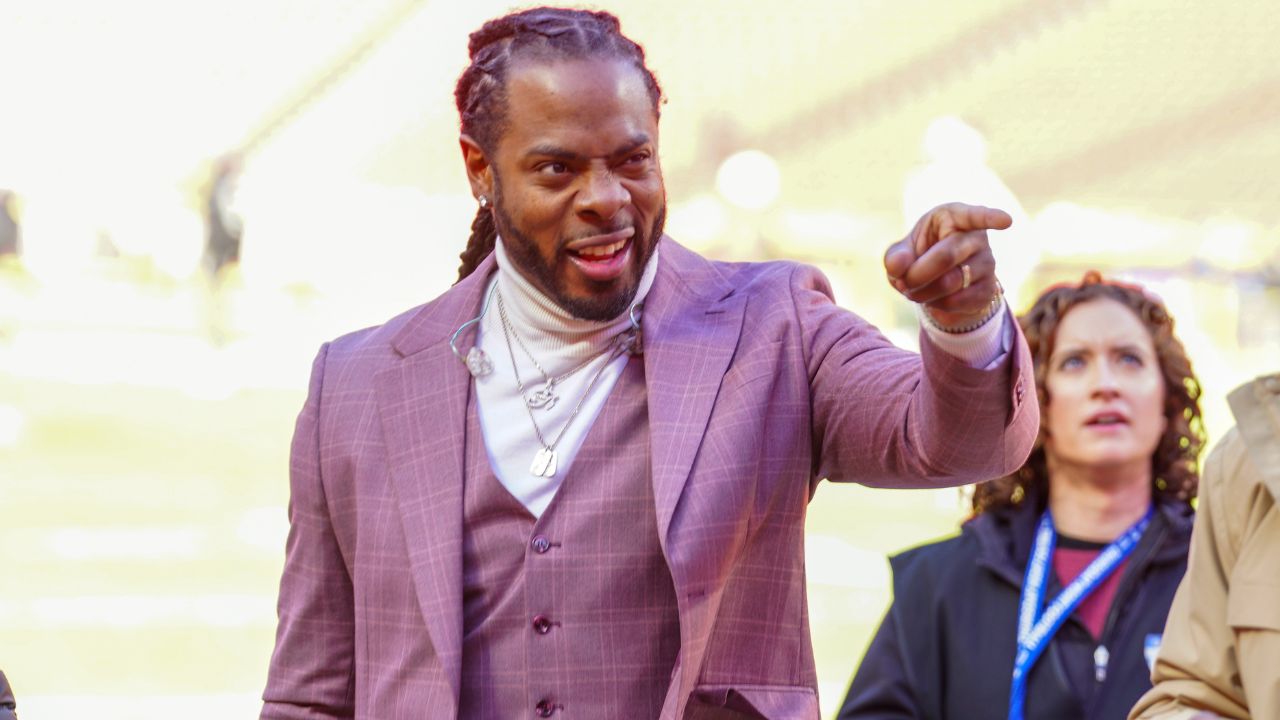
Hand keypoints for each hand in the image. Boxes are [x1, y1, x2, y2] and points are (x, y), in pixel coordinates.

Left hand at [884, 203, 1011, 328]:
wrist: (937, 283)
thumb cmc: (919, 256)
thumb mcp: (901, 253)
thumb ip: (895, 257)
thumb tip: (899, 266)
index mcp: (955, 217)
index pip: (975, 215)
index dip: (990, 218)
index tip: (1006, 221)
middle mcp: (977, 238)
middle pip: (946, 256)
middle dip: (916, 274)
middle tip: (902, 282)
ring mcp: (987, 264)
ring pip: (949, 282)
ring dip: (921, 292)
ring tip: (912, 289)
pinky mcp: (988, 290)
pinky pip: (956, 301)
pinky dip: (934, 304)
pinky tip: (931, 298)